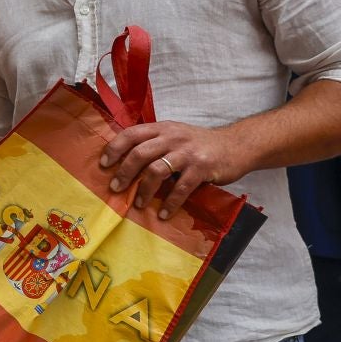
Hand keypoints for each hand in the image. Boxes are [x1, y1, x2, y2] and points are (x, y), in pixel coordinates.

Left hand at [99, 120, 251, 219]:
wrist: (237, 145)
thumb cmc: (200, 144)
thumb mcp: (175, 135)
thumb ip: (154, 143)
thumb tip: (124, 163)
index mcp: (162, 128)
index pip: (131, 133)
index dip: (114, 148)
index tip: (103, 164)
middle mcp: (172, 137)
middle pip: (140, 153)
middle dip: (124, 173)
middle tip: (115, 188)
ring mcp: (187, 152)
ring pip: (156, 170)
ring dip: (144, 190)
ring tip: (138, 204)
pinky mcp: (202, 168)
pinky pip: (181, 188)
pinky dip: (170, 203)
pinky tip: (163, 213)